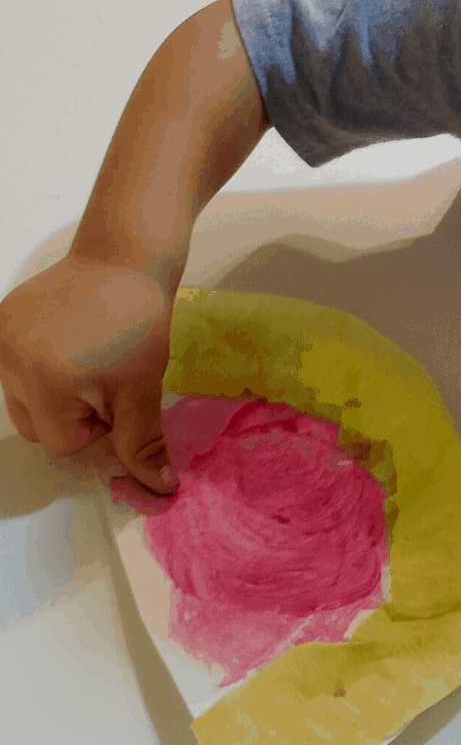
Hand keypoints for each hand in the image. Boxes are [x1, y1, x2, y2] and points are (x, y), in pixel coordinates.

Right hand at [0, 256, 176, 497]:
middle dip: (71, 415)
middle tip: (104, 380)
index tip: (117, 395)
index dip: (97, 428)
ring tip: (87, 359)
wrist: (124, 257)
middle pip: (35, 425)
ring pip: (22, 398)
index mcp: (45, 384)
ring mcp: (1, 339)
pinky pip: (14, 364)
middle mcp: (10, 363)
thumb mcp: (142, 387)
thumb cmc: (138, 322)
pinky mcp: (0, 319)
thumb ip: (141, 442)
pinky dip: (40, 364)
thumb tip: (160, 487)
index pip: (62, 443)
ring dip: (53, 392)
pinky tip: (69, 340)